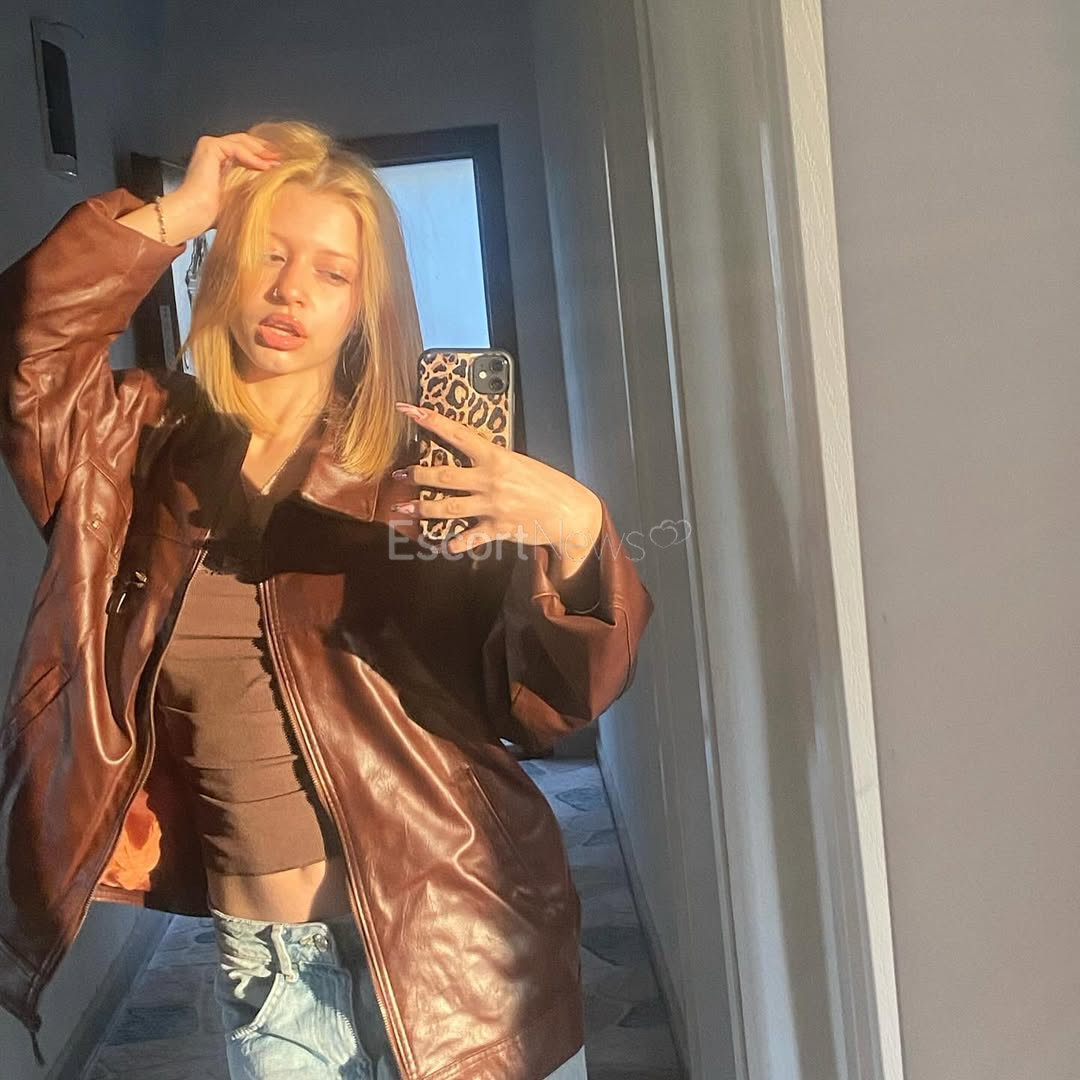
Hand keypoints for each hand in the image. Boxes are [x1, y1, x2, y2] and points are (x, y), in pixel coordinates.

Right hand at [169, 132, 283, 235]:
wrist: (196, 213)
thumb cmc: (214, 212)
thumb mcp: (241, 195)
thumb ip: (253, 186)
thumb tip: (276, 187)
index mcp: (220, 160)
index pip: (247, 151)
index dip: (265, 156)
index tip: (282, 165)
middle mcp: (214, 150)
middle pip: (246, 143)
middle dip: (266, 151)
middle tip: (284, 159)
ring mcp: (210, 146)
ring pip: (242, 142)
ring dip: (262, 152)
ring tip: (278, 162)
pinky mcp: (209, 146)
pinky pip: (236, 147)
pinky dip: (252, 156)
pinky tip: (265, 167)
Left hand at [391, 402, 602, 575]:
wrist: (570, 512)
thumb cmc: (546, 483)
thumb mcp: (519, 462)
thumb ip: (492, 461)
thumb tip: (469, 456)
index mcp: (496, 457)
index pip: (456, 433)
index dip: (429, 420)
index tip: (407, 408)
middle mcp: (490, 480)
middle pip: (442, 475)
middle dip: (416, 474)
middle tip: (398, 475)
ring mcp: (492, 506)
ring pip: (446, 507)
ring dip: (421, 508)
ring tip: (402, 508)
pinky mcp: (497, 529)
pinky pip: (467, 538)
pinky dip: (451, 543)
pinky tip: (439, 544)